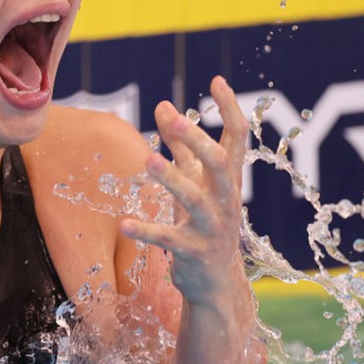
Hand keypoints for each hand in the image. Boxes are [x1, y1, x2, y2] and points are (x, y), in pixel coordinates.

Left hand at [119, 75, 248, 305]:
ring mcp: (212, 227)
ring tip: (147, 161)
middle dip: (200, 142)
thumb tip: (163, 105)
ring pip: (196, 200)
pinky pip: (169, 240)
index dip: (230, 109)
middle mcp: (226, 200)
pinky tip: (124, 224)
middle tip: (177, 119)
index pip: (238, 137)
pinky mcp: (193, 253)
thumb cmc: (203, 222)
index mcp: (228, 179)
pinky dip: (147, 231)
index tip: (217, 80)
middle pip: (221, 165)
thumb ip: (180, 145)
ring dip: (172, 179)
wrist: (216, 282)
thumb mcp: (194, 181)